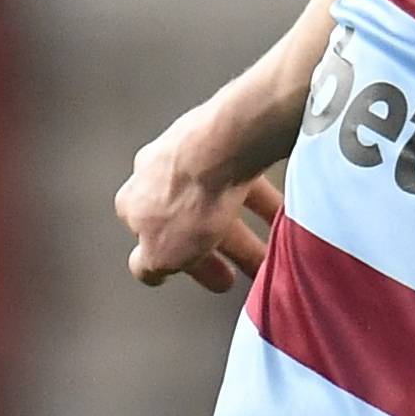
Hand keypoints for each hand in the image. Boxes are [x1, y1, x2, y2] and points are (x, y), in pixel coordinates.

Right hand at [117, 139, 282, 292]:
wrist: (220, 146)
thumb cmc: (186, 201)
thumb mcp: (159, 256)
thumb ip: (149, 266)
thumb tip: (150, 273)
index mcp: (132, 202)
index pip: (147, 241)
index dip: (175, 263)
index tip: (201, 275)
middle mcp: (154, 173)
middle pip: (189, 220)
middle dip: (220, 248)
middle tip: (249, 269)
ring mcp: (188, 152)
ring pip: (218, 198)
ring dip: (245, 225)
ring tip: (275, 246)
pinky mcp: (224, 140)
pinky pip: (243, 177)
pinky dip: (260, 198)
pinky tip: (282, 215)